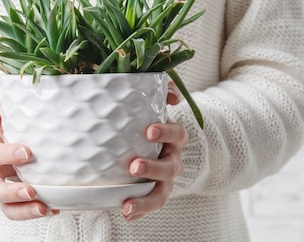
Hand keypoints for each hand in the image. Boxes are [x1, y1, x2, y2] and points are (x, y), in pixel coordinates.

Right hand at [0, 97, 57, 219]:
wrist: (27, 126)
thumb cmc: (12, 116)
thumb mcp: (0, 105)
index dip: (3, 155)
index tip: (27, 152)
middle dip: (9, 193)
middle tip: (30, 190)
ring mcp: (5, 185)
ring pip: (6, 206)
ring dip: (23, 210)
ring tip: (43, 208)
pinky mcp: (20, 195)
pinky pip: (23, 209)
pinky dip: (36, 211)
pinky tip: (54, 208)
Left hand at [121, 83, 187, 220]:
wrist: (145, 140)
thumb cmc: (145, 118)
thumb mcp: (152, 103)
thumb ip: (160, 91)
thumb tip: (172, 94)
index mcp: (173, 136)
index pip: (177, 133)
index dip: (165, 132)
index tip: (148, 131)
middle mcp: (172, 159)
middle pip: (171, 167)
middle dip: (154, 168)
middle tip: (133, 166)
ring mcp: (164, 179)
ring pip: (162, 192)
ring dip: (146, 199)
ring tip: (128, 205)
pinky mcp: (153, 192)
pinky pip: (149, 204)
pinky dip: (139, 210)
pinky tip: (126, 213)